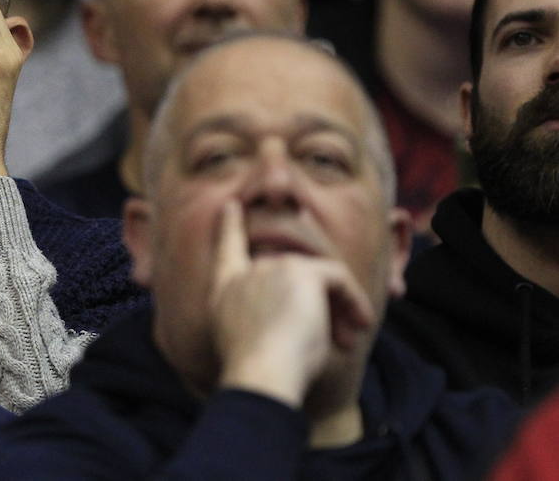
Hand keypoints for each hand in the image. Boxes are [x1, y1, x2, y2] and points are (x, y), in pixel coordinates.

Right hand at [211, 202, 374, 407]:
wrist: (261, 375)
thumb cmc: (259, 372)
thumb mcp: (252, 339)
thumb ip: (264, 316)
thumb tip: (300, 309)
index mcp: (225, 289)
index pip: (227, 248)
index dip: (230, 226)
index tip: (231, 206)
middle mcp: (245, 272)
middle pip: (291, 267)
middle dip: (322, 294)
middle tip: (343, 334)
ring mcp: (272, 266)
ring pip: (319, 276)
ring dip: (338, 308)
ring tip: (346, 341)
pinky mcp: (301, 272)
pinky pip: (339, 278)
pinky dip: (354, 302)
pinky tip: (357, 327)